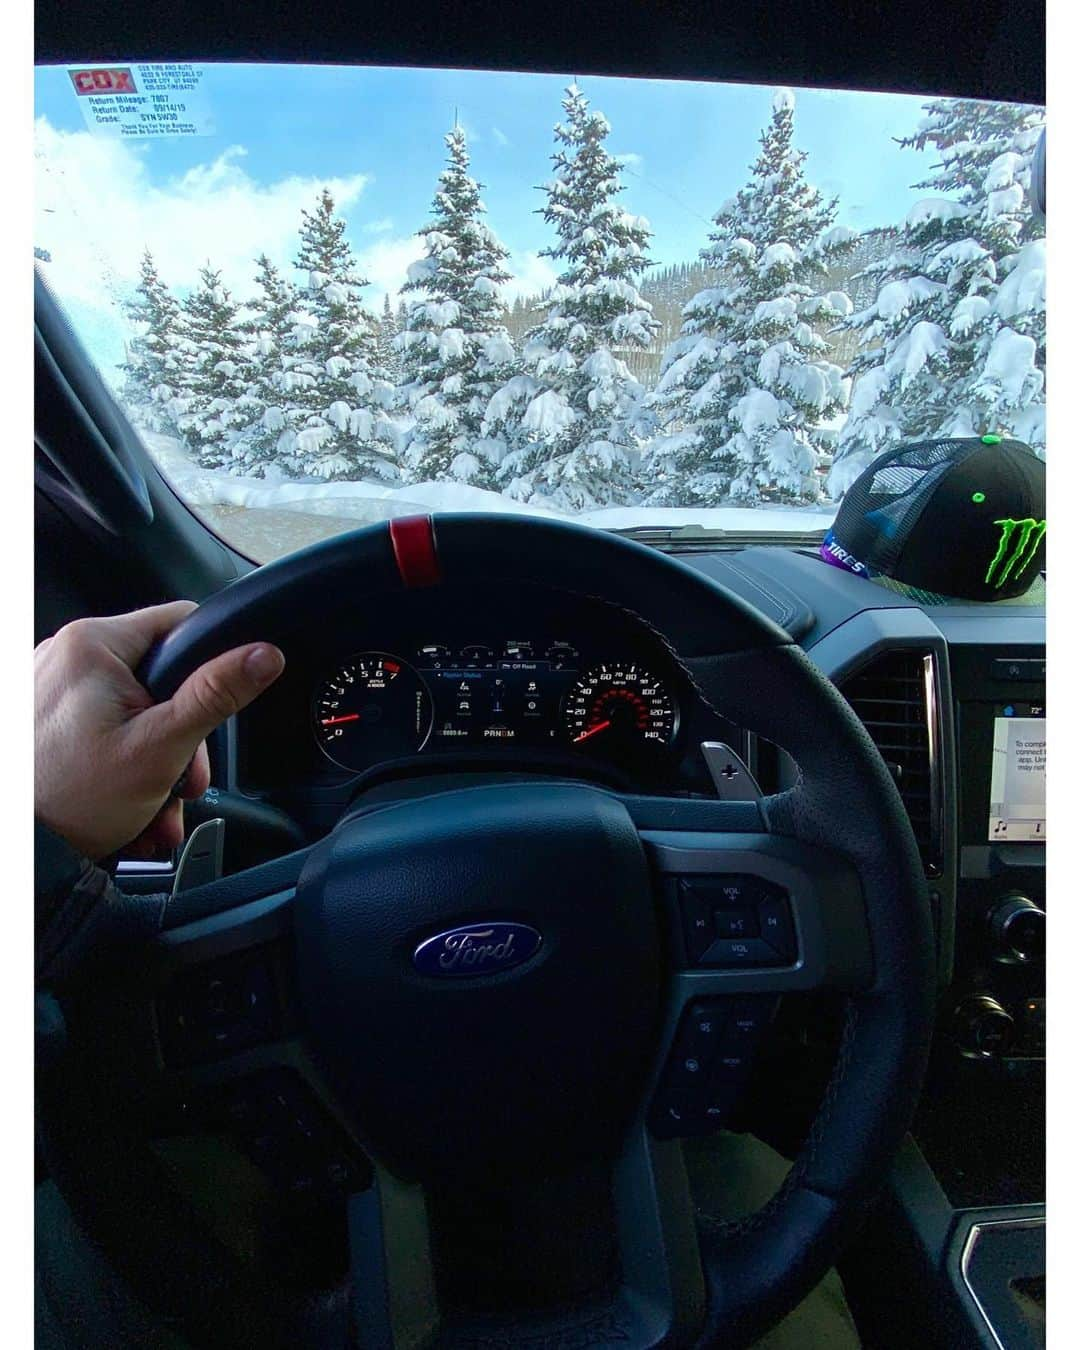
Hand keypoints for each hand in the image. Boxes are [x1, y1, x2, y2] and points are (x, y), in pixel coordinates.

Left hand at [35, 602, 284, 860]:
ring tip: (153, 803)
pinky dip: (119, 760)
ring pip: (130, 708)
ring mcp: (45, 685)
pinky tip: (126, 799)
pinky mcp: (38, 715)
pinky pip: (98, 725)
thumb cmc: (70, 798)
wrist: (21, 852)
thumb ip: (216, 695)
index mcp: (92, 643)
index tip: (214, 710)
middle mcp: (62, 653)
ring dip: (154, 758)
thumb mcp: (162, 746)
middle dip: (180, 737)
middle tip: (183, 780)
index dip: (213, 664)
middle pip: (157, 676)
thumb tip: (264, 655)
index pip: (181, 623)